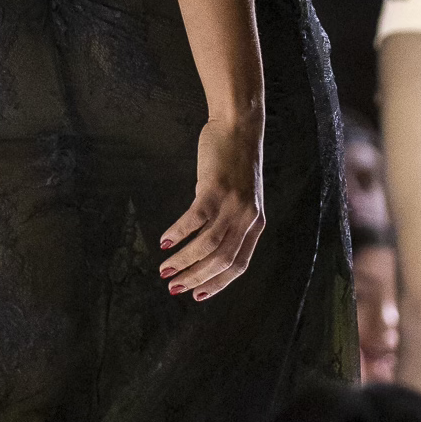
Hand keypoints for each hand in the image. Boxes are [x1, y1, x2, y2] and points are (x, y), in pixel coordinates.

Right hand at [160, 115, 264, 300]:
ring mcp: (232, 204)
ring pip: (207, 245)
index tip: (196, 295)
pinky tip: (165, 241)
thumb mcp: (243, 197)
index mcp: (256, 224)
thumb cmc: (235, 162)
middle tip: (173, 288)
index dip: (216, 284)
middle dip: (195, 278)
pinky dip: (178, 233)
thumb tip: (204, 247)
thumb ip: (231, 221)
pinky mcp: (215, 188)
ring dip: (184, 261)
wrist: (239, 126)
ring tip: (165, 269)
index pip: (238, 265)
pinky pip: (194, 220)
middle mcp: (247, 218)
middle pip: (221, 260)